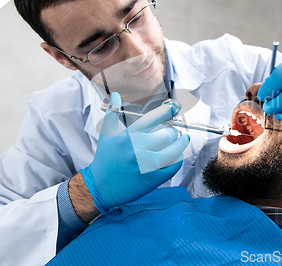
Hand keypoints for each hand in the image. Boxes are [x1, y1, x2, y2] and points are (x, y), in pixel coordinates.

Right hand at [80, 92, 189, 213]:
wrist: (100, 187)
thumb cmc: (105, 159)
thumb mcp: (107, 135)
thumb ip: (113, 114)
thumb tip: (115, 95)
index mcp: (129, 136)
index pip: (152, 118)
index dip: (167, 111)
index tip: (175, 107)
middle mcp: (138, 149)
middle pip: (167, 135)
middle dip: (174, 132)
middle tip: (174, 132)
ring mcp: (146, 165)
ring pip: (174, 151)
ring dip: (181, 145)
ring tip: (182, 141)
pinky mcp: (152, 179)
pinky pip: (173, 167)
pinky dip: (178, 159)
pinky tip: (176, 156)